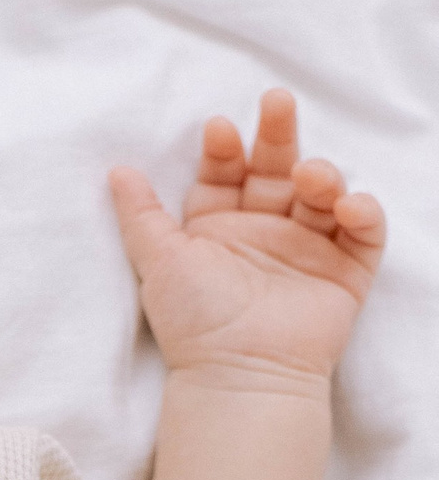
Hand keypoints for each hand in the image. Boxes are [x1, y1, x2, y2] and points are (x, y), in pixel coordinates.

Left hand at [110, 89, 385, 387]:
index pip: (225, 174)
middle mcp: (262, 233)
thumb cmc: (194, 324)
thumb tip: (117, 171)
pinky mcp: (345, 272)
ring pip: (320, 193)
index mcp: (218, 229)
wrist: (239, 376)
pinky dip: (361, 212)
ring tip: (308, 176)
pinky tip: (344, 206)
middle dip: (276, 135)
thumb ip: (140, 216)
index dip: (224, 149)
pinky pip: (363, 231)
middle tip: (276, 103)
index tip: (218, 131)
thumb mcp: (159, 263)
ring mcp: (306, 250)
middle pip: (275, 169)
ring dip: (319, 174)